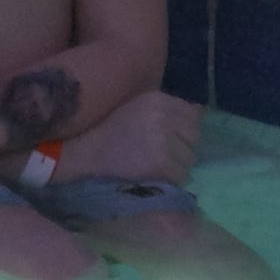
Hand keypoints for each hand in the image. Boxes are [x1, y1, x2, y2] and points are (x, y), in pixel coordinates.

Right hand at [60, 92, 197, 186]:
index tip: (169, 140)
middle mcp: (163, 115)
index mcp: (156, 98)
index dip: (183, 131)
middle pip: (194, 137)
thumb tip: (199, 113)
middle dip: (182, 148)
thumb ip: (165, 111)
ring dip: (176, 166)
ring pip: (189, 159)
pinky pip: (180, 176)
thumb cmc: (106, 132)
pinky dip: (169, 180)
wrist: (80, 154)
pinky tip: (150, 176)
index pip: (192, 114)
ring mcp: (163, 139)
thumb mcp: (136, 109)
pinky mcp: (161, 163)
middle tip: (159, 156)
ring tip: (152, 166)